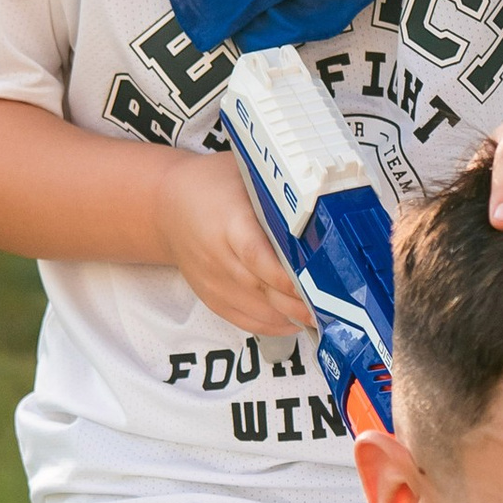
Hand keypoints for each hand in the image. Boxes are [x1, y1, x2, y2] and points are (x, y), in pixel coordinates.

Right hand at [157, 150, 312, 336]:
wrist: (167, 206)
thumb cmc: (213, 185)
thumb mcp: (246, 177)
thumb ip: (278, 197)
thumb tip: (324, 208)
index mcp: (228, 224)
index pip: (258, 258)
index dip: (287, 277)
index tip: (316, 285)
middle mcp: (217, 258)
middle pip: (263, 290)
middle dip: (300, 303)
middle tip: (335, 306)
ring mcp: (213, 283)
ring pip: (258, 312)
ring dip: (293, 318)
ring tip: (325, 315)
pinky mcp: (212, 298)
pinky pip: (245, 322)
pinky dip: (275, 326)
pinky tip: (297, 321)